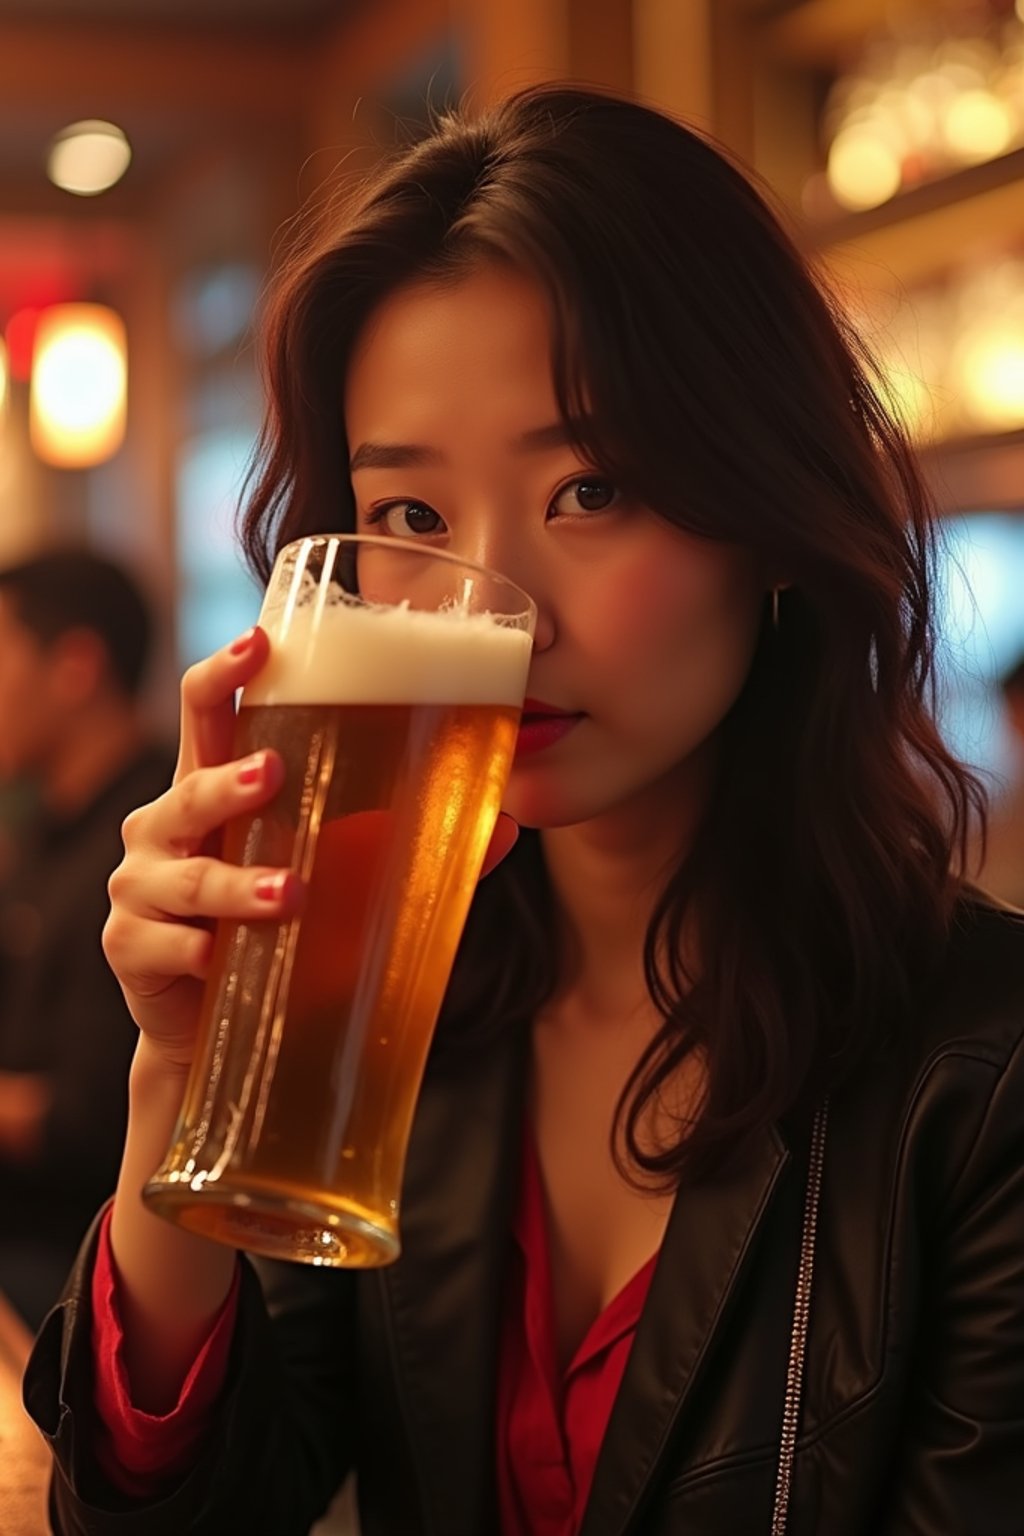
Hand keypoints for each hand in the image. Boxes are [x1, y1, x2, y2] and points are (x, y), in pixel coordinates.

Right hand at [103, 627, 519, 1074]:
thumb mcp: (341, 882)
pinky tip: (218, 959)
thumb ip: (411, 850)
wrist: (219, 1030)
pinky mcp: (129, 948)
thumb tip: (510, 828)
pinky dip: (196, 950)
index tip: (259, 641)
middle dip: (230, 782)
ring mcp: (141, 888)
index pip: (206, 714)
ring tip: (292, 894)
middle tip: (275, 773)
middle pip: (189, 787)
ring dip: (237, 885)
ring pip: (187, 874)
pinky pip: (162, 943)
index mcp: (213, 790)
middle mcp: (166, 827)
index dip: (223, 672)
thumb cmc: (279, 931)